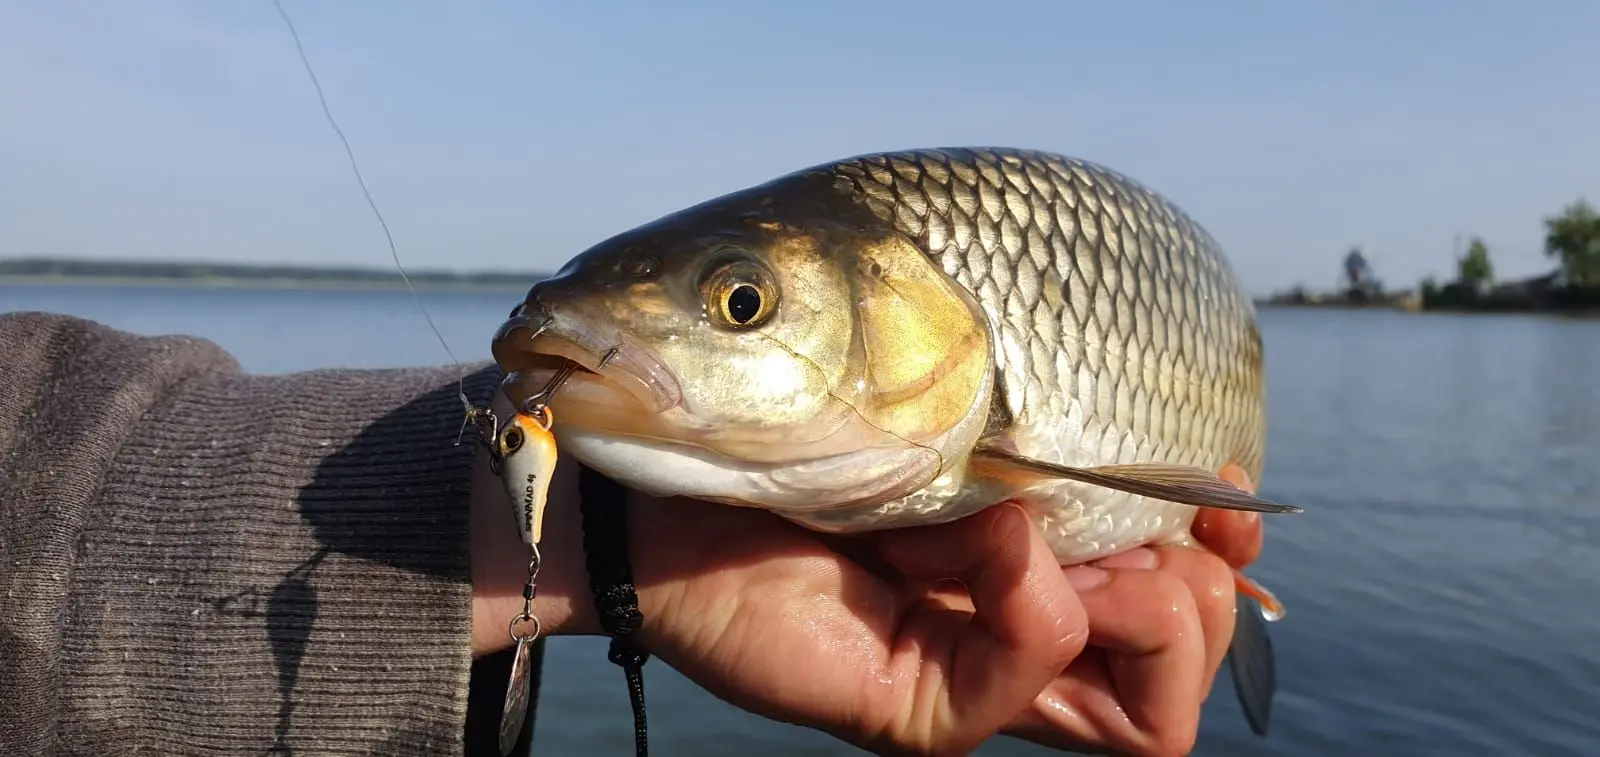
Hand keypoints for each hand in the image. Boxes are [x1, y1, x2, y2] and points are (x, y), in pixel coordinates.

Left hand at [469, 422, 1265, 756]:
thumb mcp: (957, 421)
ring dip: (1144, 605)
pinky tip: (990, 530)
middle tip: (1131, 514)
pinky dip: (1036, 599)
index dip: (1230, 557)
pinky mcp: (918, 708)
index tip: (1225, 492)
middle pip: (1191, 666)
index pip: (1190, 606)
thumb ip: (1066, 451)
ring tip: (1052, 527)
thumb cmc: (797, 425)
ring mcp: (977, 682)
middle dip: (1199, 583)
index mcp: (1044, 567)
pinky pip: (1032, 675)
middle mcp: (1024, 634)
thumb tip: (1209, 483)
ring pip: (1148, 714)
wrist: (661, 476)